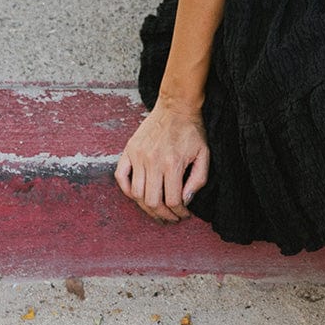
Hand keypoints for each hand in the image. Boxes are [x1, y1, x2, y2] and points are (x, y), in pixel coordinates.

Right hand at [115, 99, 209, 222]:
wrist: (177, 106)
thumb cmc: (192, 131)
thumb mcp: (204, 154)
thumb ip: (198, 180)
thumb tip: (185, 201)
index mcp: (173, 163)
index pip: (173, 201)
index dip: (179, 212)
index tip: (184, 215)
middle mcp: (153, 161)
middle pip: (152, 202)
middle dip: (163, 215)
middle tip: (170, 218)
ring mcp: (138, 156)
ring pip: (136, 194)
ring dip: (146, 207)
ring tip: (157, 210)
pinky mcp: (129, 150)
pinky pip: (121, 178)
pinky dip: (127, 190)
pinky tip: (139, 195)